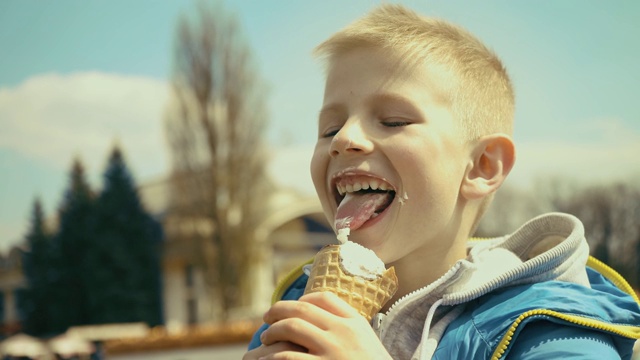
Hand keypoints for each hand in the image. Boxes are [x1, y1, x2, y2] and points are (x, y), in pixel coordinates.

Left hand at [254, 291, 391, 359]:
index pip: (324, 298)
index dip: (302, 299)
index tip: (292, 306)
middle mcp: (343, 332)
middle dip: (278, 311)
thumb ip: (349, 330)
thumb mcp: (367, 343)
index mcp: (355, 323)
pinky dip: (272, 357)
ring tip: (264, 339)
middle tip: (266, 318)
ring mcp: (332, 351)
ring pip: (291, 327)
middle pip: (302, 309)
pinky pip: (288, 357)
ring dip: (271, 332)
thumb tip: (321, 319)